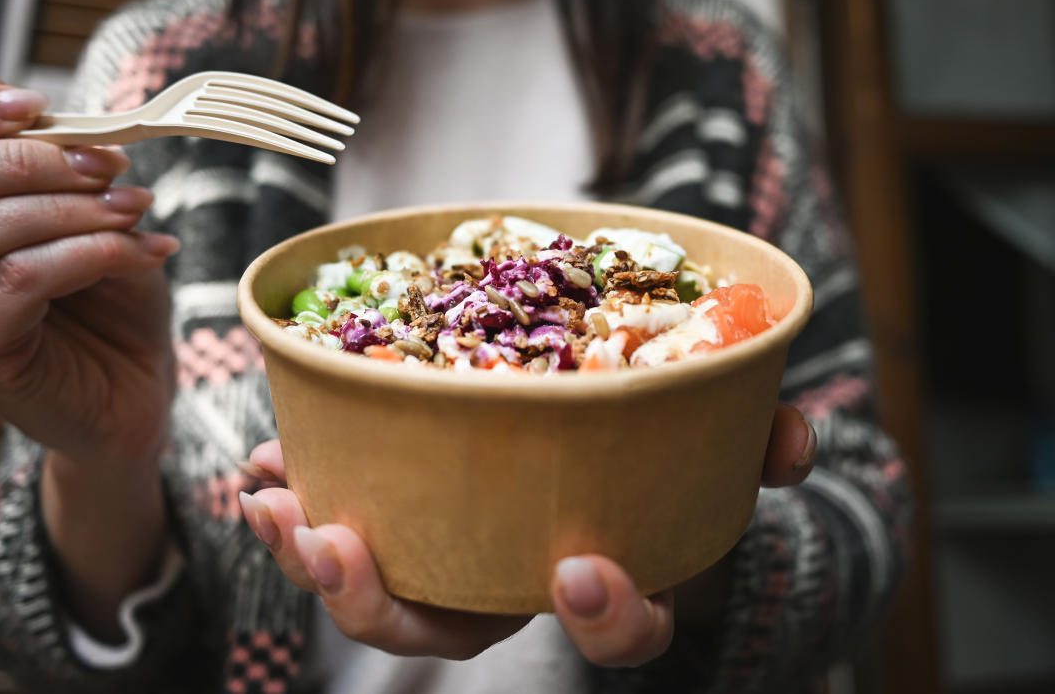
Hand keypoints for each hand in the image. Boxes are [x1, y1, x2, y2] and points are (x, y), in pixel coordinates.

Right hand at [0, 56, 179, 466]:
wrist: (138, 387)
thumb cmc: (113, 297)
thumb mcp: (95, 215)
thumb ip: (61, 165)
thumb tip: (39, 110)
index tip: (38, 106)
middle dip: (28, 158)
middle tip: (107, 162)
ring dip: (65, 207)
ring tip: (134, 205)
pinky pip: (18, 282)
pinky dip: (88, 253)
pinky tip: (143, 251)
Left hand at [238, 404, 814, 665]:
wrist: (603, 424)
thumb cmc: (660, 447)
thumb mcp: (717, 440)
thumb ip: (758, 439)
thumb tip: (792, 442)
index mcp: (605, 572)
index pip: (618, 631)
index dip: (608, 620)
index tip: (583, 571)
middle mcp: (515, 580)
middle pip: (451, 631)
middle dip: (382, 606)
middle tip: (334, 548)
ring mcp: (456, 554)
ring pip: (378, 589)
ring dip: (312, 553)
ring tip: (266, 499)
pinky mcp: (410, 513)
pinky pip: (346, 526)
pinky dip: (298, 501)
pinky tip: (262, 465)